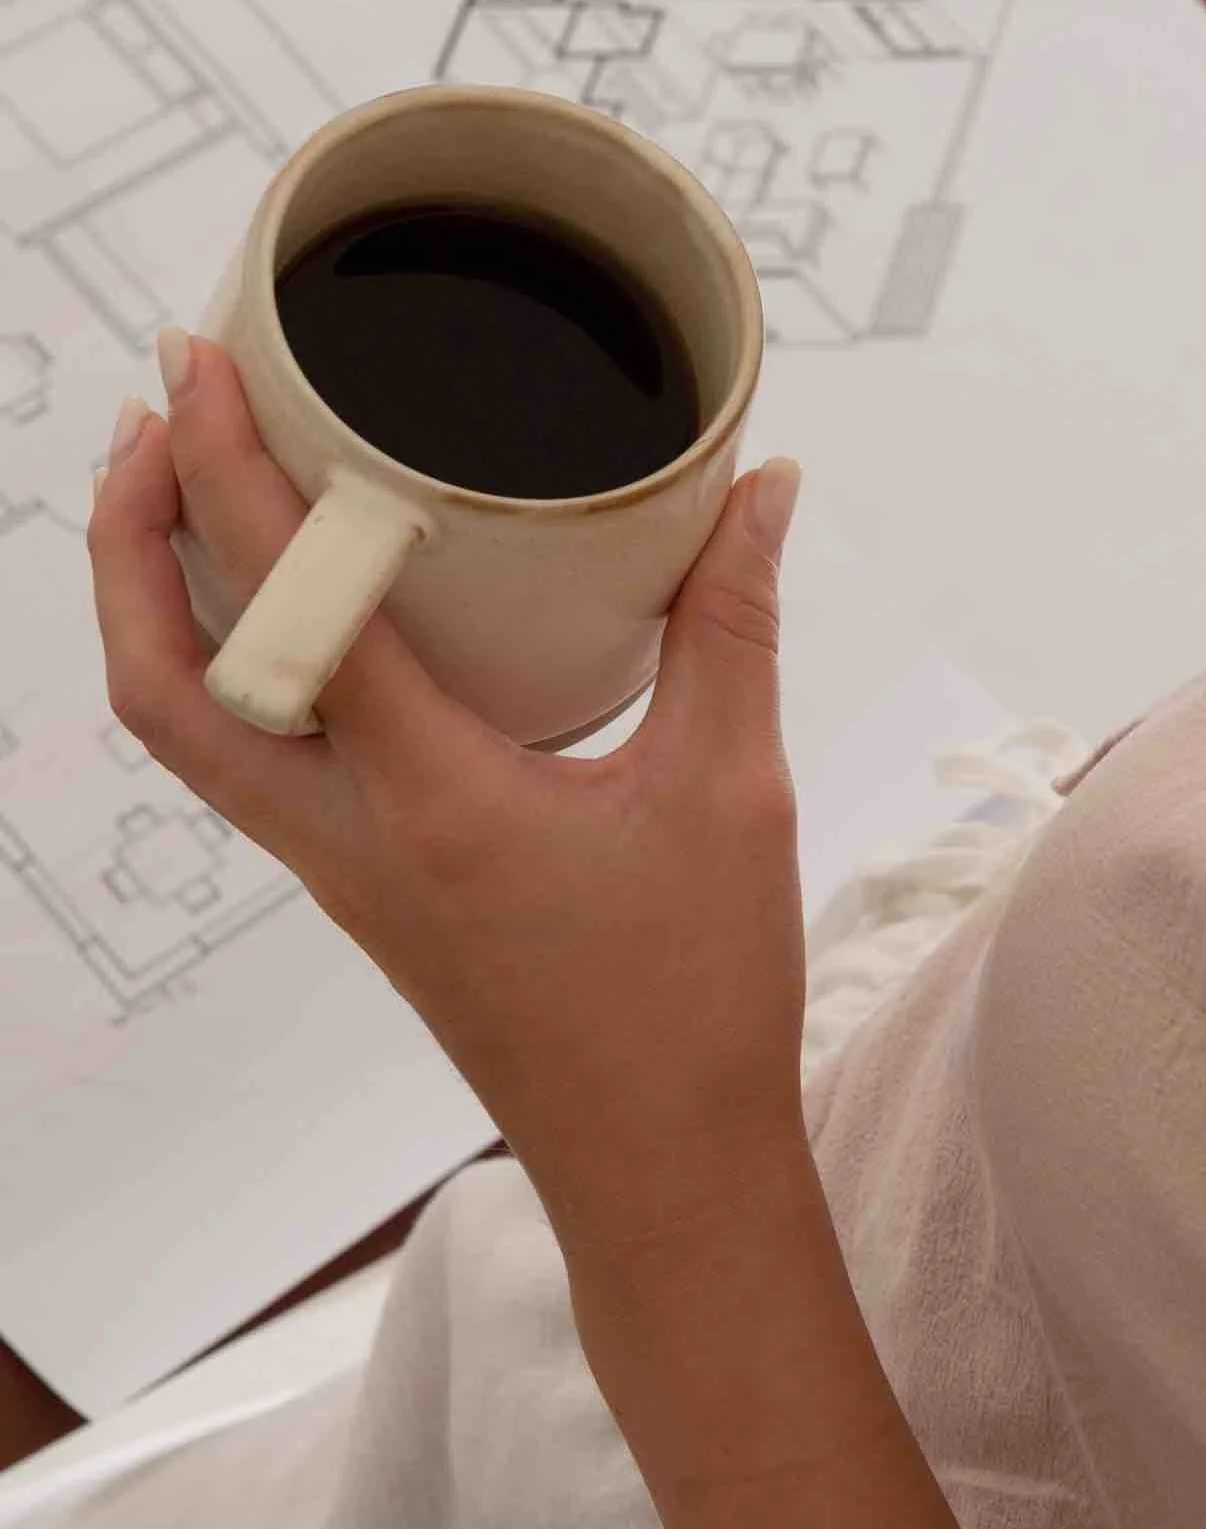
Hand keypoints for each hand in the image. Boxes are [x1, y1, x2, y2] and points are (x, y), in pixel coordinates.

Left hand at [86, 338, 807, 1267]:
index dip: (226, 469)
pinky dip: (226, 671)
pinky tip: (290, 619)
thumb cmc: (693, 1004)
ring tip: (188, 496)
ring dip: (155, 610)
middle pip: (160, 688)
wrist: (660, 1164)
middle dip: (127, 543)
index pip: (291, 610)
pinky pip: (248, 766)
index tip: (200, 364)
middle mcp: (351, 840)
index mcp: (431, 801)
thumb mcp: (733, 795)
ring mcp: (342, 876)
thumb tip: (755, 492)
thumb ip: (733, 628)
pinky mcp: (364, 893)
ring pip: (187, 736)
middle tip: (155, 422)